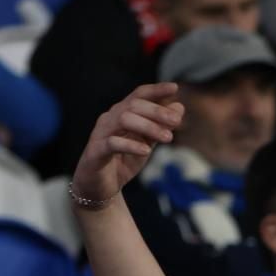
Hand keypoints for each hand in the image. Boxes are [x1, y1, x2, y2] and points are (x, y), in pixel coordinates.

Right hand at [71, 83, 183, 206]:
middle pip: (133, 105)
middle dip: (157, 111)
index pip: (138, 95)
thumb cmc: (123, 161)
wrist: (100, 187)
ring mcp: (101, 134)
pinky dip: (131, 145)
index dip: (155, 90)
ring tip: (168, 138)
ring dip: (148, 127)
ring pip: (124, 119)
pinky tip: (146, 150)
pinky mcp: (95, 151)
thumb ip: (160, 126)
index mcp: (122, 113)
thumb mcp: (147, 143)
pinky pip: (112, 143)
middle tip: (177, 122)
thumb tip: (179, 107)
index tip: (174, 87)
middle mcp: (110, 119)